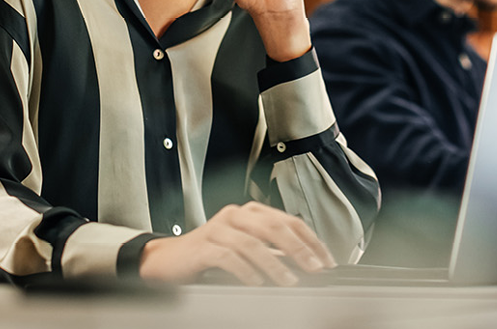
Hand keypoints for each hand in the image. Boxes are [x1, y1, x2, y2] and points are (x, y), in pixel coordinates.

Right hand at [138, 202, 335, 285]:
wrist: (169, 261)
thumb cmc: (210, 256)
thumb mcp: (246, 250)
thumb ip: (273, 253)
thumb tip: (306, 266)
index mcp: (250, 213)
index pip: (288, 220)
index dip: (311, 240)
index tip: (326, 261)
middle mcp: (235, 215)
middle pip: (273, 227)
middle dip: (299, 249)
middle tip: (314, 269)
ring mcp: (218, 228)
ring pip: (253, 242)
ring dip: (275, 264)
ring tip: (289, 282)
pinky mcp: (203, 246)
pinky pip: (228, 256)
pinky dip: (245, 271)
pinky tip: (256, 283)